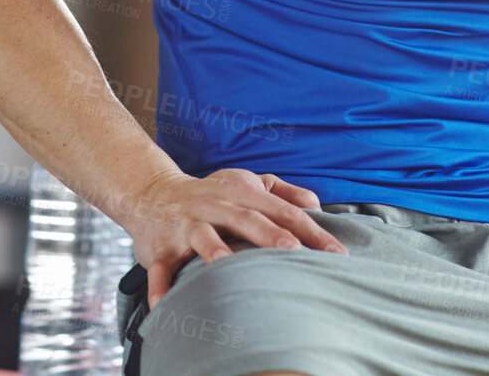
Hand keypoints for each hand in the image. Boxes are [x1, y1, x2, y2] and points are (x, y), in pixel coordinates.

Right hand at [118, 167, 348, 309]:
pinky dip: (160, 285)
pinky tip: (164, 305)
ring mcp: (186, 225)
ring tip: (227, 266)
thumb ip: (282, 192)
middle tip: (294, 251)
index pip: (282, 211)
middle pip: (246, 219)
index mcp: (241, 193)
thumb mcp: (246, 183)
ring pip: (202, 236)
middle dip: (270, 235)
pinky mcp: (161, 246)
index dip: (310, 230)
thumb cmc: (211, 193)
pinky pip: (160, 267)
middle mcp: (215, 206)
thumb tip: (316, 204)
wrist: (151, 192)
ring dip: (214, 250)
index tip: (336, 253)